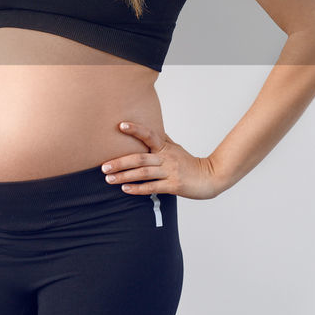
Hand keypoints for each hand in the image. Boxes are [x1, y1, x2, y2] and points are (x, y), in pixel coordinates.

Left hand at [102, 121, 224, 200]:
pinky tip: (125, 189)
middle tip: (103, 167)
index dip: (135, 129)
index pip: (149, 134)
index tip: (120, 126)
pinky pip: (152, 187)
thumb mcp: (176, 148)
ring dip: (124, 176)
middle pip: (139, 158)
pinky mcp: (174, 185)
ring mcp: (170, 171)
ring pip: (143, 173)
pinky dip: (137, 188)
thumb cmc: (191, 163)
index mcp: (165, 147)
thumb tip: (151, 129)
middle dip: (119, 162)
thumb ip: (162, 141)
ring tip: (109, 179)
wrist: (211, 177)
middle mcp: (166, 158)